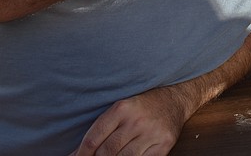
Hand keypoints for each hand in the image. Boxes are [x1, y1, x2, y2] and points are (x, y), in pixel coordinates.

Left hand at [70, 87, 187, 155]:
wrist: (175, 99)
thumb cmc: (142, 106)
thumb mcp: (120, 109)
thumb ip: (101, 129)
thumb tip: (75, 154)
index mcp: (122, 108)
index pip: (93, 139)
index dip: (81, 154)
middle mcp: (136, 121)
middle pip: (106, 152)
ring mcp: (151, 133)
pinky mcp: (164, 145)